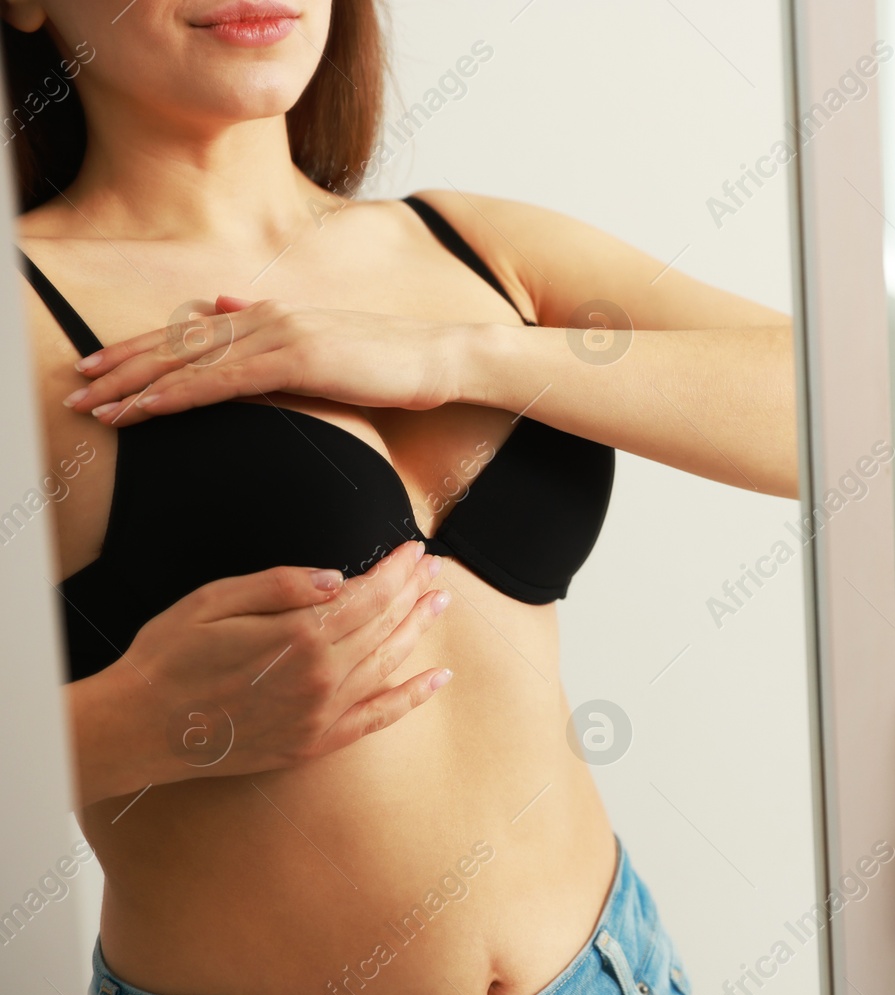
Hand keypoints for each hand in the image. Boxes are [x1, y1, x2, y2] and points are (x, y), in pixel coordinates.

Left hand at [60, 297, 475, 425]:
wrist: (437, 359)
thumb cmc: (389, 362)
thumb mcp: (321, 343)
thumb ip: (266, 328)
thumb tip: (217, 306)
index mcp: (269, 315)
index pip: (190, 335)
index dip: (140, 352)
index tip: (99, 372)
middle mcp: (265, 317)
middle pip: (177, 344)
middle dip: (122, 368)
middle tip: (77, 391)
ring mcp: (279, 336)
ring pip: (190, 362)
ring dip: (138, 386)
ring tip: (98, 407)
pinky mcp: (295, 359)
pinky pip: (222, 380)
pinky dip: (179, 394)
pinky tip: (149, 408)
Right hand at [111, 542, 451, 789]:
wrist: (137, 729)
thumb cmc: (167, 657)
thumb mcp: (213, 602)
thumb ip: (280, 585)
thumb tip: (338, 578)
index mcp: (298, 636)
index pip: (368, 595)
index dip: (397, 570)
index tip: (415, 550)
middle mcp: (320, 677)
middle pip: (385, 624)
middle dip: (414, 591)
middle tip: (436, 569)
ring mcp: (322, 714)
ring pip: (389, 664)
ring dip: (419, 630)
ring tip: (440, 604)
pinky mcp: (315, 744)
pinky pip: (379, 719)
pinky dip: (413, 697)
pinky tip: (438, 677)